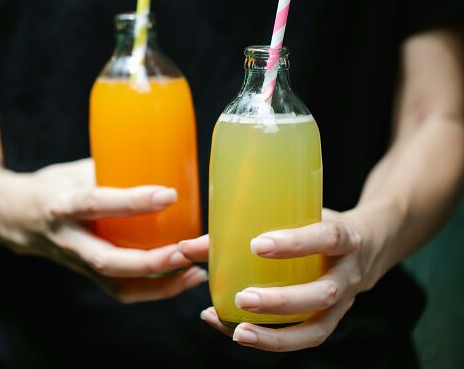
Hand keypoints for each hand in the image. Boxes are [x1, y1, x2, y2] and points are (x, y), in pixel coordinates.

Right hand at [0, 158, 206, 303]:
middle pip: (108, 260)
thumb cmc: (51, 187)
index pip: (95, 203)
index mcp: (61, 204)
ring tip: (195, 271)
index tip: (169, 194)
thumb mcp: (74, 170)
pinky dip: (153, 289)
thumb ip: (111, 170)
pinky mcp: (87, 274)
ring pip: (116, 284)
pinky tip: (182, 278)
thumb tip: (164, 160)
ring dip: (159, 284)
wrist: (11, 218)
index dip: (131, 201)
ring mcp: (76, 262)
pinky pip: (120, 290)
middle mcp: (67, 239)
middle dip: (151, 261)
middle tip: (187, 250)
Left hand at [179, 207, 382, 351]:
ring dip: (274, 333)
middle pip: (322, 294)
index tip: (257, 245)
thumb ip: (245, 227)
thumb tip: (186, 247)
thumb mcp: (295, 216)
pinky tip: (233, 331)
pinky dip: (268, 339)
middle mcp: (348, 274)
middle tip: (241, 298)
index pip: (328, 238)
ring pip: (316, 329)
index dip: (296, 243)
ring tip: (236, 331)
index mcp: (344, 238)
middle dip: (281, 300)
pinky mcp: (330, 322)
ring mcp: (343, 303)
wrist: (369, 245)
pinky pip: (303, 338)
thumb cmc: (317, 224)